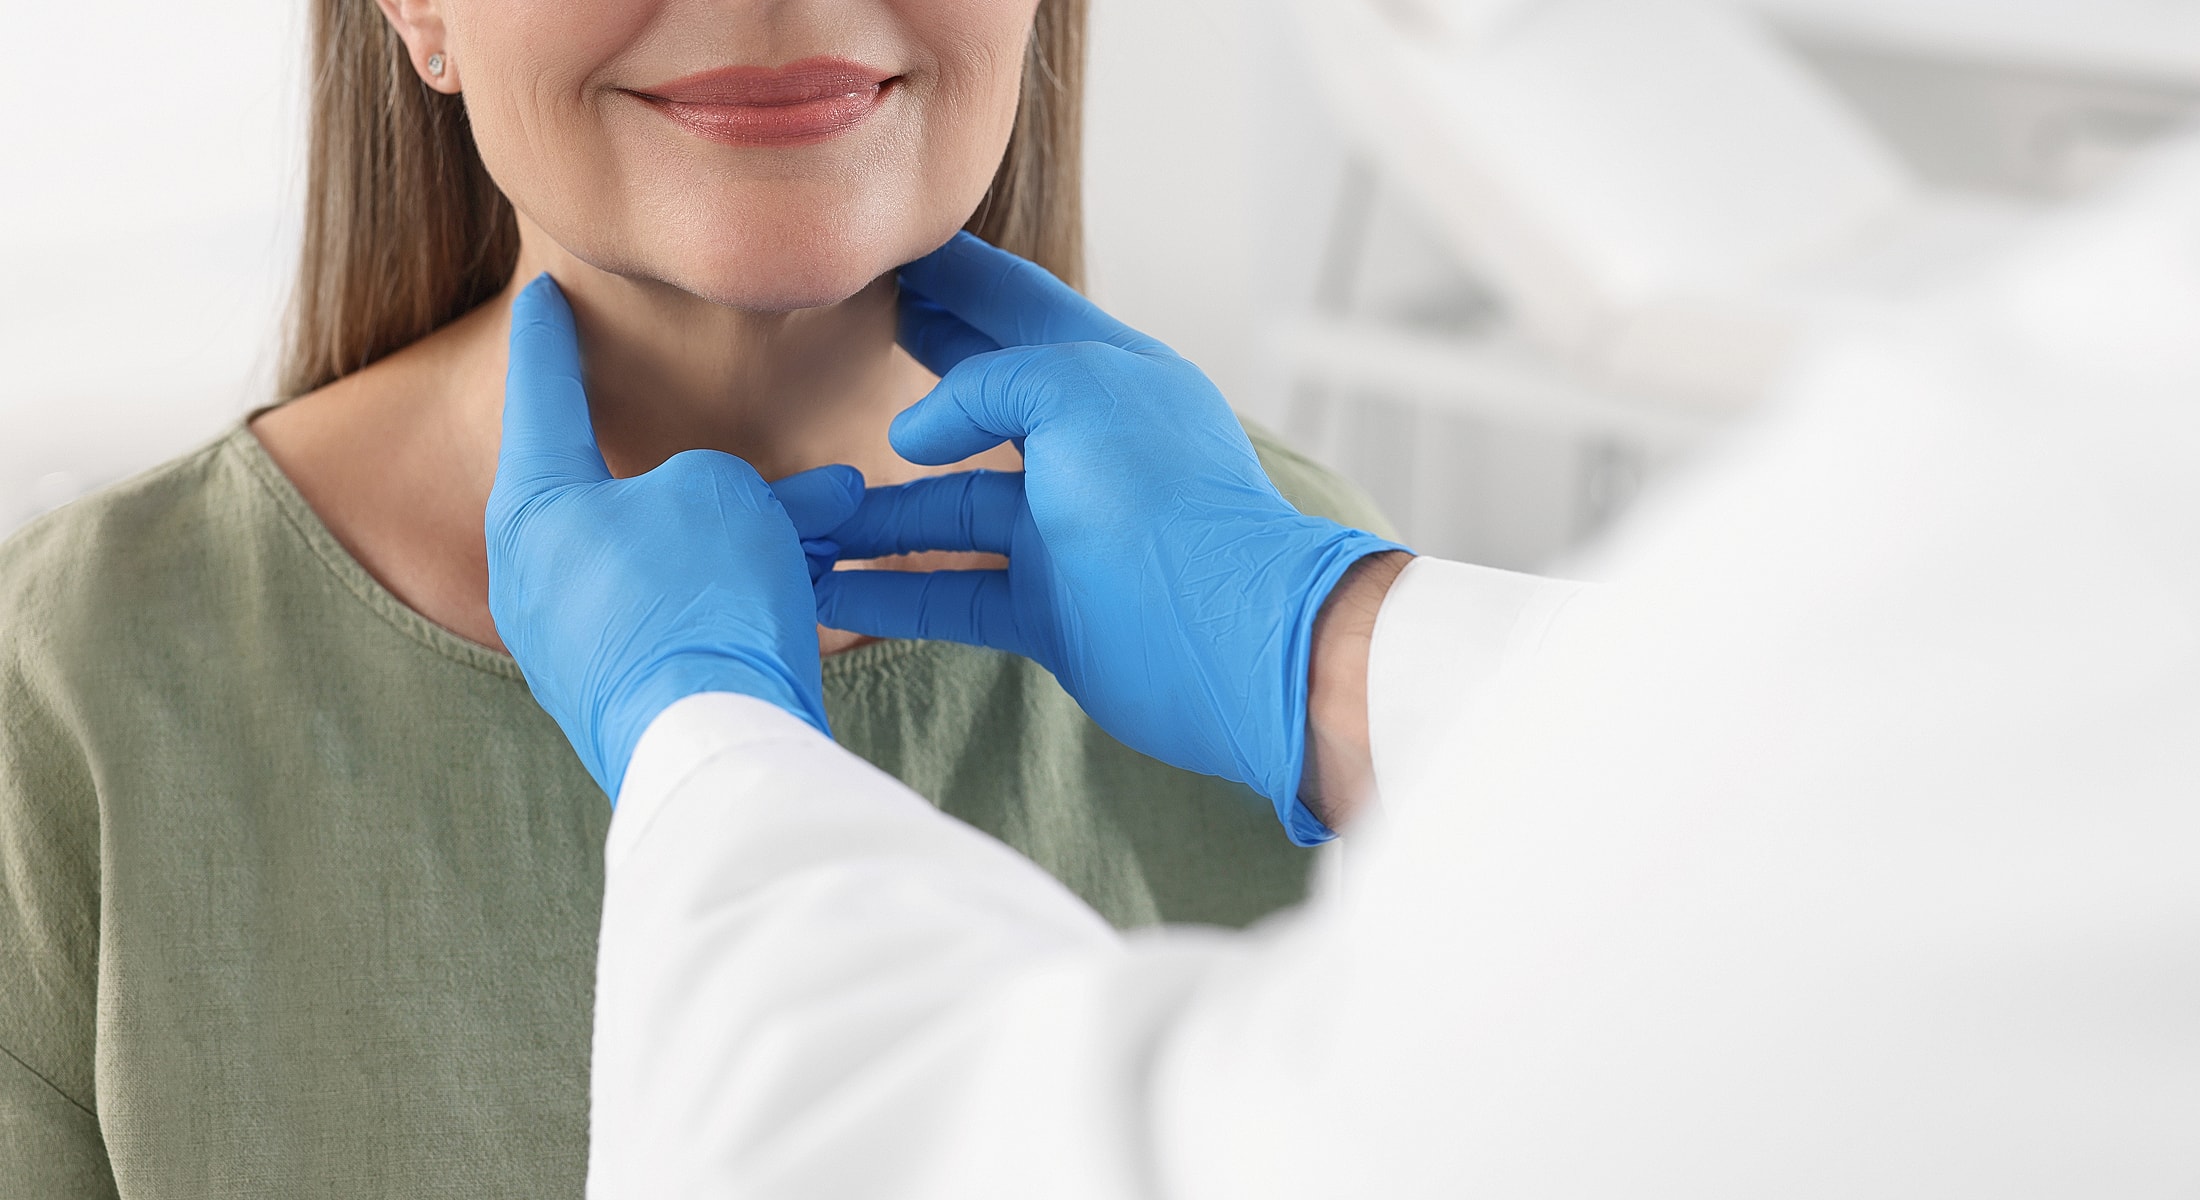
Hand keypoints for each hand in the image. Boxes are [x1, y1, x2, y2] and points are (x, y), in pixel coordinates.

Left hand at [488, 275, 861, 799]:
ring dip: (751, 531)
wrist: (713, 744)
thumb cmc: (699, 597)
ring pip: (673, 557)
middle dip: (714, 470)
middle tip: (764, 441)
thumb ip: (719, 478)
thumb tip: (756, 511)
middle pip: (626, 491)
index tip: (539, 294)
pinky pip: (686, 614)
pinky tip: (815, 579)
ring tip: (838, 515)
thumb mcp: (718, 490)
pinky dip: (742, 587)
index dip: (549, 335)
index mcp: (534, 509)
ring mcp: (578, 645)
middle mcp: (538, 578)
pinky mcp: (628, 694)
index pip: (541, 393)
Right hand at [804, 234, 1407, 844]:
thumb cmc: (1168, 502)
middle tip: (832, 338)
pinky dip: (887, 593)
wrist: (1233, 643)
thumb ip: (986, 385)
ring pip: (946, 510)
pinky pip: (949, 593)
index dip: (949, 275)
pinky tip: (824, 588)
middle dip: (907, 372)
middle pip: (974, 400)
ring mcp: (1063, 531)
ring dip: (871, 514)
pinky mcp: (1048, 608)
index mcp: (1105, 375)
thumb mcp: (1077, 395)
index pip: (1013, 304)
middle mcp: (1082, 449)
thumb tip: (911, 435)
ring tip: (794, 509)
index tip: (885, 248)